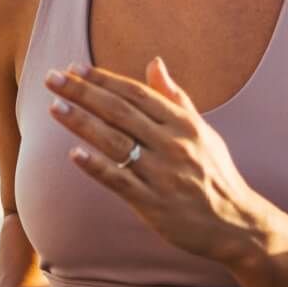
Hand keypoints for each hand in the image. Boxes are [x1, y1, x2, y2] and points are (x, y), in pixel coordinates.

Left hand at [42, 57, 276, 265]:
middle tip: (52, 79)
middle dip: (83, 92)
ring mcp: (162, 174)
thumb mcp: (202, 131)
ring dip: (82, 123)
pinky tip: (74, 154)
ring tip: (55, 107)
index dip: (104, 79)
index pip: (136, 94)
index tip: (75, 68)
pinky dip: (97, 166)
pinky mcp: (153, 203)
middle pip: (120, 112)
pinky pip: (119, 181)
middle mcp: (172, 144)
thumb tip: (154, 64)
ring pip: (115, 142)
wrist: (235, 223)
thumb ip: (175, 98)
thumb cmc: (215, 174)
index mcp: (183, 124)